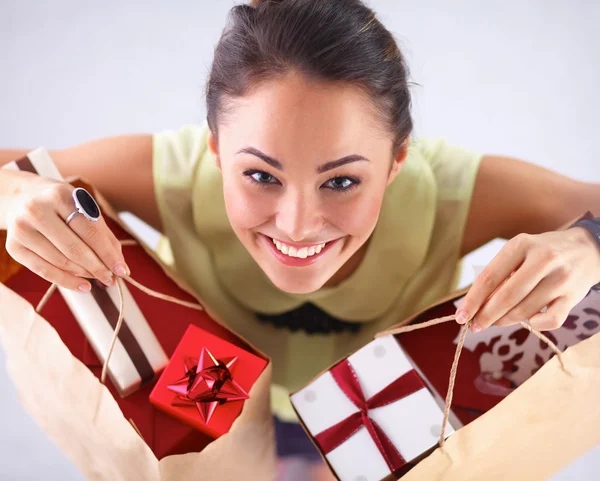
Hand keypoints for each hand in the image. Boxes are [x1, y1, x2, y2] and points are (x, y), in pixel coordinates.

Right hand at [5, 177, 129, 291]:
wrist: (22, 197)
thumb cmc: (61, 205)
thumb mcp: (84, 208)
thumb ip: (103, 234)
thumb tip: (120, 264)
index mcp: (60, 196)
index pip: (90, 231)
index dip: (108, 254)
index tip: (123, 270)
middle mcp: (37, 210)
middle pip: (75, 249)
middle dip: (98, 268)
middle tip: (112, 279)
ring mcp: (22, 229)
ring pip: (60, 262)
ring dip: (85, 274)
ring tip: (99, 278)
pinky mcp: (13, 246)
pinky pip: (44, 271)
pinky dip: (67, 281)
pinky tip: (83, 285)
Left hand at [455, 229, 599, 331]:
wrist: (587, 249)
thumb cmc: (541, 253)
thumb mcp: (519, 253)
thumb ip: (499, 275)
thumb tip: (475, 305)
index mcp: (521, 245)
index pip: (489, 277)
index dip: (473, 300)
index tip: (461, 316)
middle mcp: (542, 260)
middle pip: (506, 296)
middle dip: (486, 316)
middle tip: (475, 326)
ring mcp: (560, 279)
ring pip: (524, 310)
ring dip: (505, 321)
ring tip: (496, 322)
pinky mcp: (574, 296)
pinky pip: (549, 321)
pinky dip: (533, 325)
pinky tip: (528, 320)